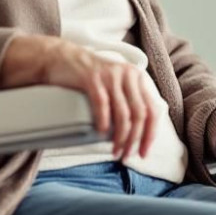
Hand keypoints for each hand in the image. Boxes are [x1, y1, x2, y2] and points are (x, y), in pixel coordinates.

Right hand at [1, 34, 158, 159]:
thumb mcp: (115, 84)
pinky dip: (104, 122)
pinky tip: (102, 134)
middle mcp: (128, 75)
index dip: (150, 134)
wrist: (63, 58)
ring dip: (121, 137)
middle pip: (140, 114)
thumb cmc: (90, 77)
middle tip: (127, 156)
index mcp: (137, 77)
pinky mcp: (92, 78)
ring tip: (115, 152)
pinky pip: (102, 103)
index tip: (143, 152)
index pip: (152, 109)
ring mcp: (110, 75)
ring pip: (123, 113)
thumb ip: (129, 99)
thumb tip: (140, 131)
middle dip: (135, 139)